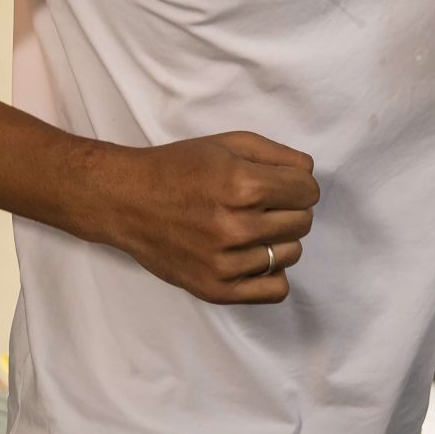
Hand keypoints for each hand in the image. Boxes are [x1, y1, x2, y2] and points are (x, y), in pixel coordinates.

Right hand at [90, 132, 319, 304]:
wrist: (125, 201)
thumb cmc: (177, 168)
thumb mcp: (226, 144)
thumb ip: (276, 154)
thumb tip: (309, 172)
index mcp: (242, 185)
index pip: (308, 191)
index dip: (298, 184)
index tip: (280, 184)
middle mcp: (236, 227)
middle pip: (303, 222)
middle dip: (290, 209)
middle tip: (263, 205)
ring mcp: (226, 263)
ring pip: (292, 254)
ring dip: (280, 240)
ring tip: (252, 229)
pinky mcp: (216, 289)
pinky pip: (275, 290)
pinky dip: (272, 274)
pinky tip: (253, 257)